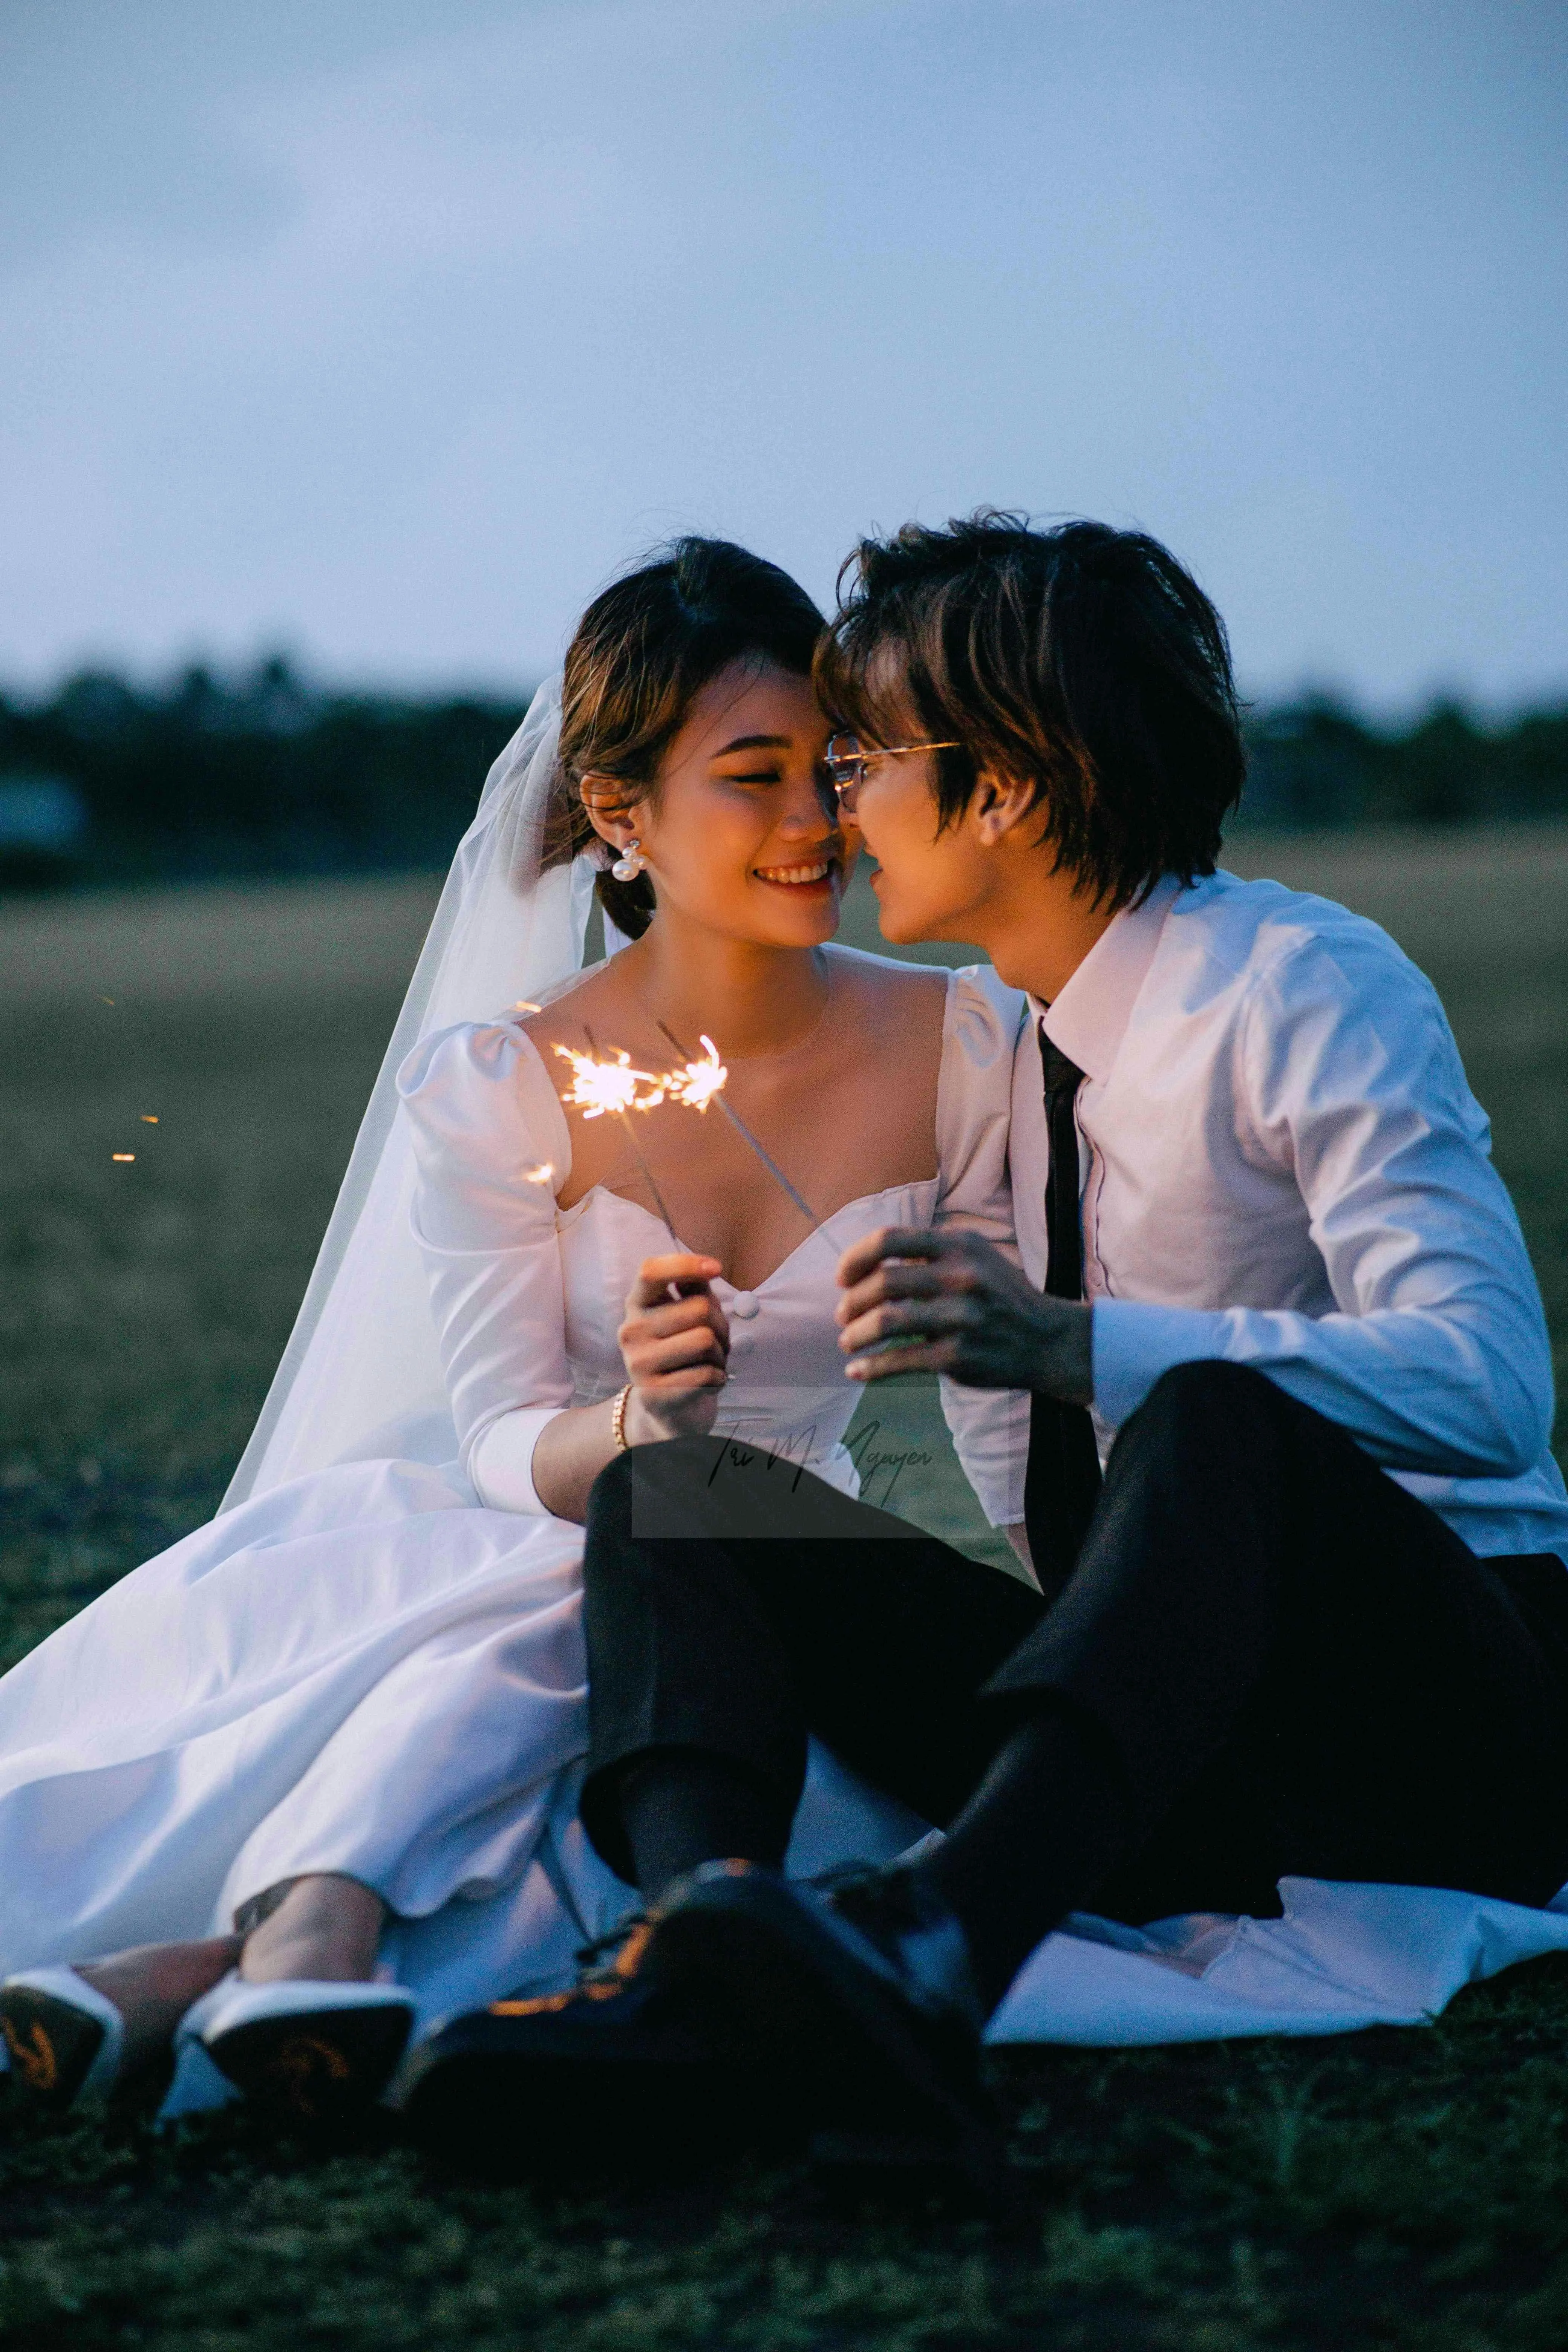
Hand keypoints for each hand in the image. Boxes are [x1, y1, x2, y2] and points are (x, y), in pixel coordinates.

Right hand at [618, 1252, 730, 1440]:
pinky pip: (707, 1374)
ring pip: (705, 1340)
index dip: (686, 1264)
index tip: (716, 1268)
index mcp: (637, 1304)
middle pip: (698, 1308)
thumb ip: (695, 1288)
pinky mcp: (654, 1394)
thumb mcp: (689, 1314)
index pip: (651, 1271)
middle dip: (720, 1326)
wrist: (671, 1411)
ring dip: (721, 1355)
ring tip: (710, 1363)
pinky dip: (718, 1379)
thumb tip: (706, 1269)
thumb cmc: (686, 1352)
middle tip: (715, 1344)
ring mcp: (638, 1364)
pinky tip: (706, 1384)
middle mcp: (631, 1331)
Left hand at [835, 1226, 1093, 1400]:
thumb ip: (929, 1251)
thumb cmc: (999, 1296)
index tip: (842, 1277)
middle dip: (852, 1301)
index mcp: (959, 1246)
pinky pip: (900, 1361)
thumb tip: (868, 1262)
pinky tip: (857, 1371)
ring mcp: (961, 1318)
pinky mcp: (958, 1357)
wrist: (1047, 1340)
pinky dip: (870, 1368)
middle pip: (883, 1282)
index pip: (890, 1240)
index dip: (855, 1258)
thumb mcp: (975, 1256)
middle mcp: (961, 1277)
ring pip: (886, 1322)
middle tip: (842, 1315)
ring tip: (847, 1342)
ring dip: (854, 1335)